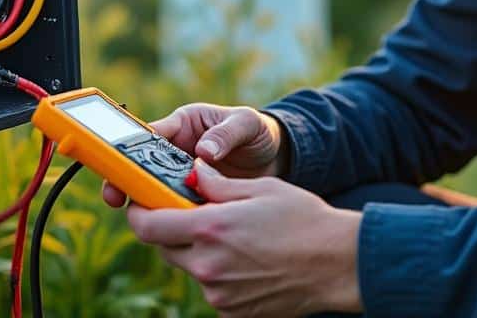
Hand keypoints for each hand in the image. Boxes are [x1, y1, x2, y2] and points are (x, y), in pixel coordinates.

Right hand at [102, 103, 285, 207]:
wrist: (275, 158)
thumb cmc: (256, 132)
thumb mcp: (246, 125)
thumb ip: (226, 134)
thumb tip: (204, 151)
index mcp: (183, 125)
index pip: (150, 134)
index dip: (131, 148)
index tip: (122, 163)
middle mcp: (175, 150)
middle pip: (140, 165)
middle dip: (125, 179)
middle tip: (116, 196)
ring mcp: (180, 176)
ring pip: (152, 189)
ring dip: (144, 202)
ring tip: (139, 217)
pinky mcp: (190, 197)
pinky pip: (173, 207)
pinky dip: (170, 217)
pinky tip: (170, 228)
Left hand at [127, 160, 362, 316]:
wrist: (337, 264)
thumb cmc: (304, 220)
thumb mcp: (260, 189)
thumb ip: (218, 185)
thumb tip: (194, 173)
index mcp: (209, 229)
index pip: (148, 226)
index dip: (139, 212)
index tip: (142, 203)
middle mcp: (207, 266)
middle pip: (165, 248)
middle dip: (175, 230)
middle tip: (200, 216)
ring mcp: (218, 294)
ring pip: (191, 268)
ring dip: (201, 253)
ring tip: (239, 240)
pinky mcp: (231, 312)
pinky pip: (213, 289)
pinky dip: (222, 275)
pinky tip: (251, 262)